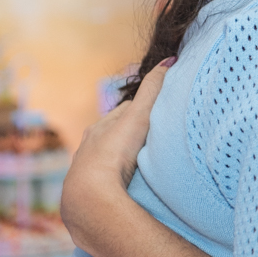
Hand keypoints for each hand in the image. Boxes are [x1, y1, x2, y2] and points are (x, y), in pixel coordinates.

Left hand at [61, 58, 171, 247]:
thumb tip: (169, 60)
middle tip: (154, 136)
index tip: (159, 110)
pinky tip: (127, 186)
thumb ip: (153, 89)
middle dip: (131, 134)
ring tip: (143, 163)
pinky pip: (107, 182)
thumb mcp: (138, 116)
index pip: (124, 112)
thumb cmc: (114, 152)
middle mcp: (89, 147)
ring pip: (109, 159)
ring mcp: (87, 171)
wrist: (91, 196)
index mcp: (99, 127)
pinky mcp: (90, 194)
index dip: (142, 109)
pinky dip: (117, 180)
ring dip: (123, 159)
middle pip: (114, 135)